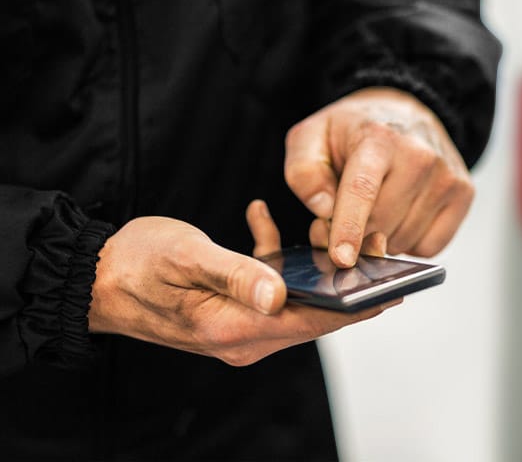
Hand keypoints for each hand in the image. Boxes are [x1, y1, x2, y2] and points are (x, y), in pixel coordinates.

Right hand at [88, 200, 396, 365]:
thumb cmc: (134, 264)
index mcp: (235, 329)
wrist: (91, 278)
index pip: (313, 321)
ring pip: (295, 299)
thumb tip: (282, 293)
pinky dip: (271, 256)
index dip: (357, 306)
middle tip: (377, 247)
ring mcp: (236, 324)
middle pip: (312, 314)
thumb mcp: (186, 259)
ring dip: (313, 268)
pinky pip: (265, 286)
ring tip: (333, 231)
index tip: (396, 289)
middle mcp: (242, 336)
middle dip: (346, 283)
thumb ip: (236, 274)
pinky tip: (262, 220)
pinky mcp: (229, 308)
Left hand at [285, 87, 474, 266]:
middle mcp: (420, 155)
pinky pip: (430, 247)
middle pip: (381, 224)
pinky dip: (410, 242)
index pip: (363, 190)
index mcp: (378, 138)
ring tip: (377, 209)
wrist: (403, 112)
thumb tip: (323, 209)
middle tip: (346, 217)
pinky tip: (402, 215)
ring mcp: (446, 176)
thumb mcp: (312, 137)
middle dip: (357, 234)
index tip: (341, 258)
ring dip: (383, 238)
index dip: (349, 228)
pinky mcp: (464, 194)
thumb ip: (304, 173)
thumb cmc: (353, 133)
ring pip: (404, 240)